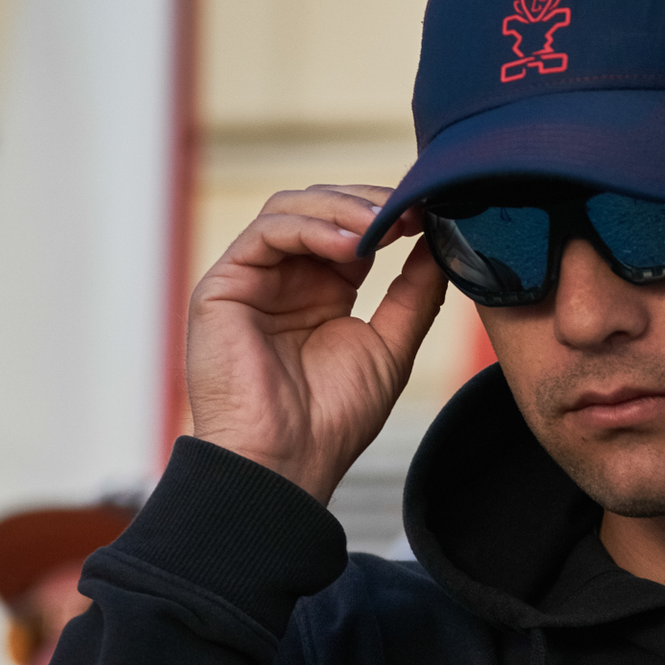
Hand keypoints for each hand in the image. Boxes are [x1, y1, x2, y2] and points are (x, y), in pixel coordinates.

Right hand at [186, 185, 446, 502]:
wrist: (286, 462)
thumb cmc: (332, 420)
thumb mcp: (389, 346)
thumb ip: (414, 293)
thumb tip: (441, 243)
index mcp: (322, 291)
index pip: (350, 227)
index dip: (387, 214)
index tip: (429, 213)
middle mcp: (284, 279)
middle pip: (320, 207)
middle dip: (367, 202)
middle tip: (408, 210)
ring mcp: (251, 280)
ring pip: (290, 208)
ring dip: (341, 208)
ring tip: (380, 226)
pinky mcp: (223, 285)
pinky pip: (265, 232)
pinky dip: (309, 227)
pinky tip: (347, 244)